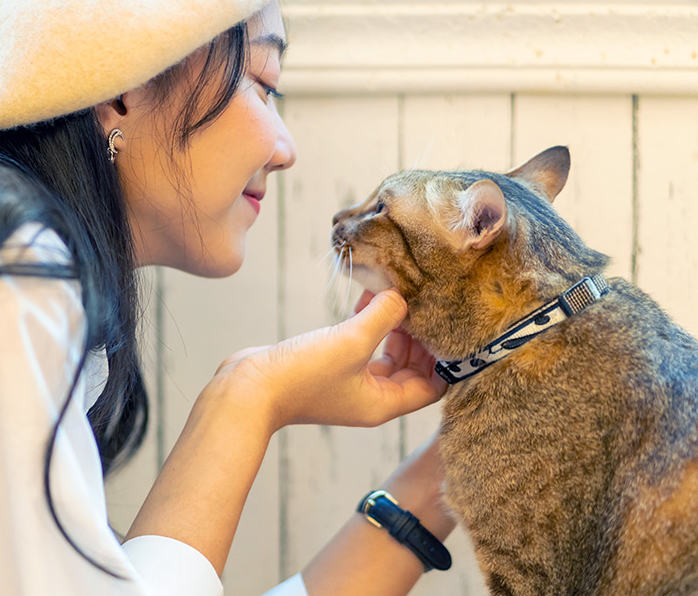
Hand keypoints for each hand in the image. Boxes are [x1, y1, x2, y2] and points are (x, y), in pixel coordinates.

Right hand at [215, 289, 447, 431]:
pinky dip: (368, 322)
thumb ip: (384, 316)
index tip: (448, 326)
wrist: (249, 388)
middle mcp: (370, 396)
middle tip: (424, 304)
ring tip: (397, 294)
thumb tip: (401, 297)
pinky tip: (367, 297)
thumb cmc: (302, 375)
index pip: (432, 386)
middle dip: (419, 336)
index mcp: (383, 403)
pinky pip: (361, 343)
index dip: (444, 359)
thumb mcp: (353, 341)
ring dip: (392, 325)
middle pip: (412, 368)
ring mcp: (349, 382)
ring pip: (385, 352)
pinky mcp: (330, 365)